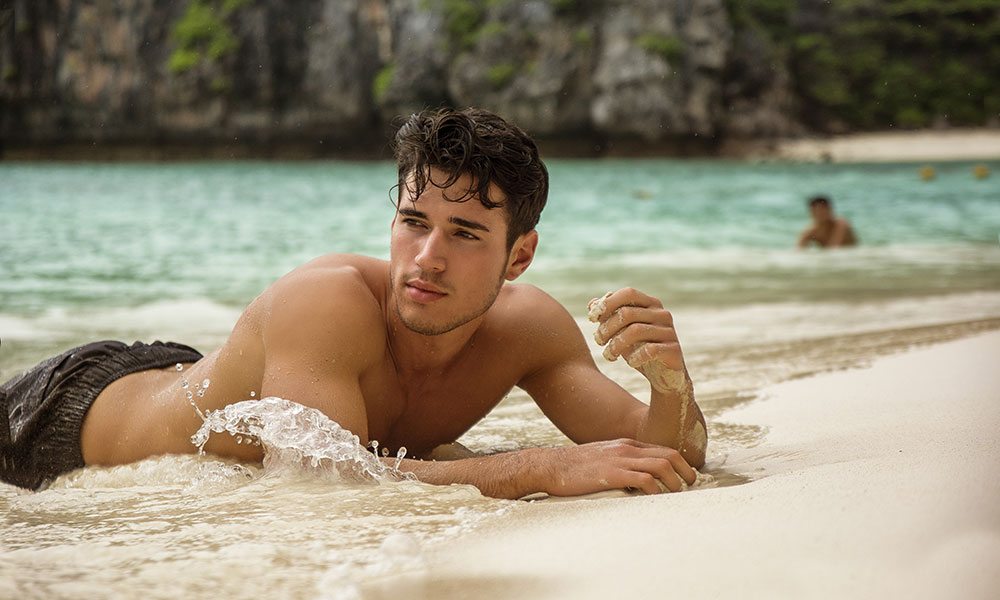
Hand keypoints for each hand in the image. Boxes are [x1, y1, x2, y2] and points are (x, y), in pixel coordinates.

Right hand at [536, 439, 696, 495]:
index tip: (686, 477)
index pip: (662, 449)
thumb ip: (620, 465)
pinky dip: (656, 490)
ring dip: (675, 481)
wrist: (550, 465)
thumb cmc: (574, 467)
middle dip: (686, 470)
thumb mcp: (602, 459)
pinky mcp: (612, 474)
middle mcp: (626, 449)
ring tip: (678, 494)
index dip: (680, 463)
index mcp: (625, 445)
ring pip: (662, 465)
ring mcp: (619, 459)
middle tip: (691, 485)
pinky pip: (644, 480)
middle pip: (668, 454)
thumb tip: (636, 483)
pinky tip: (656, 500)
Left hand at [588, 288, 687, 392]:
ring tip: (608, 355)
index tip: (591, 318)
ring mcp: (669, 330)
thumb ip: (608, 316)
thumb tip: (592, 304)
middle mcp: (662, 313)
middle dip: (607, 328)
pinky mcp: (673, 349)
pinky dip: (636, 357)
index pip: (628, 293)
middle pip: (627, 313)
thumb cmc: (639, 348)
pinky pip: (650, 349)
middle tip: (598, 341)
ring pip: (635, 331)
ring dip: (616, 345)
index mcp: (650, 304)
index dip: (607, 303)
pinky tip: (631, 363)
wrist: (664, 375)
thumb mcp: (621, 332)